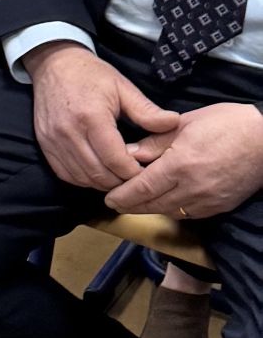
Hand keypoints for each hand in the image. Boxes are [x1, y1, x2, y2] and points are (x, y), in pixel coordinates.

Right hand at [24, 40, 181, 191]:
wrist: (54, 64)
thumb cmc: (91, 75)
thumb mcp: (123, 87)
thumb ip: (147, 111)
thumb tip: (173, 123)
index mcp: (91, 117)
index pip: (116, 160)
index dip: (135, 173)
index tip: (148, 172)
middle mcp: (68, 132)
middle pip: (99, 174)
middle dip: (121, 181)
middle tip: (136, 177)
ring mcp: (53, 140)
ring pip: (82, 178)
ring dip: (103, 182)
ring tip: (119, 175)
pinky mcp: (44, 144)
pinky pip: (66, 174)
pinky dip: (84, 179)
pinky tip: (97, 171)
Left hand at [105, 103, 262, 220]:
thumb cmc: (227, 124)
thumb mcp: (185, 124)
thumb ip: (154, 142)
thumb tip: (129, 153)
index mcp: (181, 164)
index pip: (143, 188)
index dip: (123, 196)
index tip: (109, 198)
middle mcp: (193, 188)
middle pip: (153, 205)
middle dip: (131, 205)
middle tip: (115, 202)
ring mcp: (208, 201)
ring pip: (169, 211)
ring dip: (150, 208)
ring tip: (134, 201)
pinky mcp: (219, 206)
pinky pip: (188, 214)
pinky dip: (171, 209)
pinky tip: (163, 201)